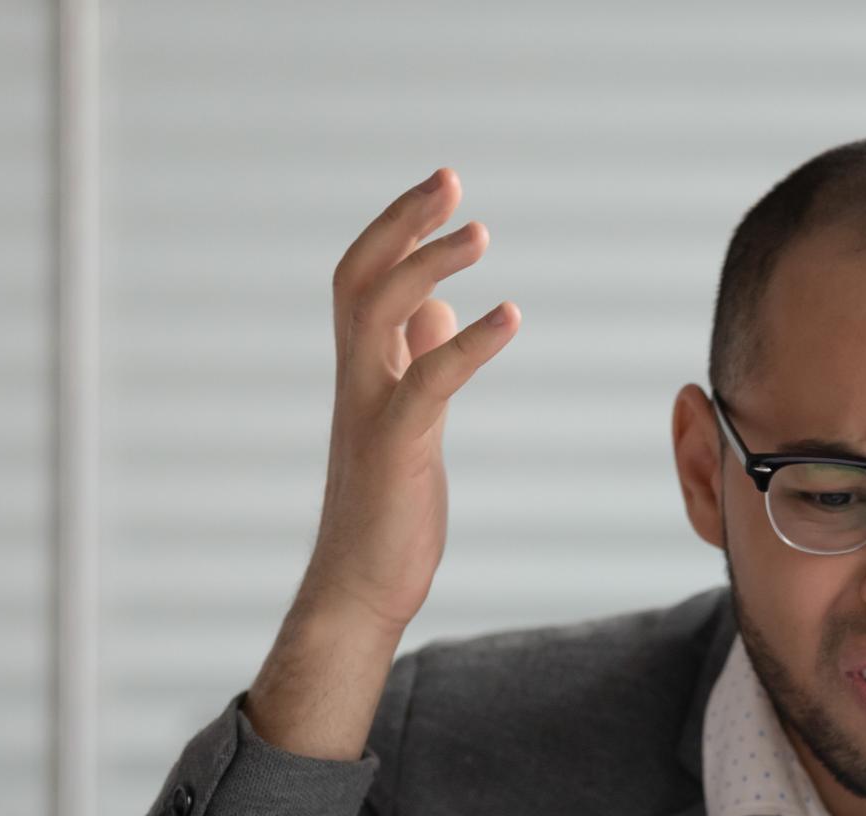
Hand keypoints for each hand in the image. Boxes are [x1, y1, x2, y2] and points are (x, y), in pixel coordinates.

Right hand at [303, 167, 520, 637]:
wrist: (362, 588)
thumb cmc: (389, 509)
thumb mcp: (410, 422)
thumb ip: (416, 362)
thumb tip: (440, 310)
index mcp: (362, 373)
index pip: (362, 279)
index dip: (396, 229)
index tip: (441, 188)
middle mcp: (356, 383)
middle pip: (360, 278)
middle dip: (402, 223)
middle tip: (450, 179)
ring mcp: (370, 414)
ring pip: (378, 314)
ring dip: (427, 265)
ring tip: (478, 232)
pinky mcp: (395, 451)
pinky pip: (428, 383)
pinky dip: (468, 343)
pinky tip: (509, 316)